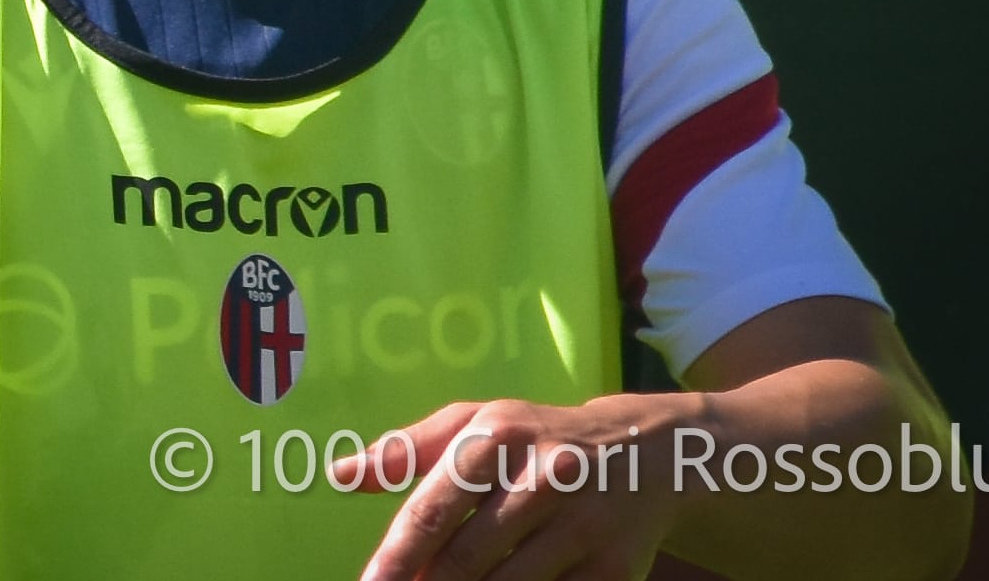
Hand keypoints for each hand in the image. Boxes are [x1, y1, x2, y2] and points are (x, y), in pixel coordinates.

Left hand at [337, 395, 690, 580]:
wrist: (647, 451)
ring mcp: (582, 526)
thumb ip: (406, 450)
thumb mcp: (474, 423)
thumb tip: (342, 475)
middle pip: (468, 558)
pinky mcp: (613, 568)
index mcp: (497, 437)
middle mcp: (542, 478)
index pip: (435, 506)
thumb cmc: (536, 437)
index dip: (398, 554)